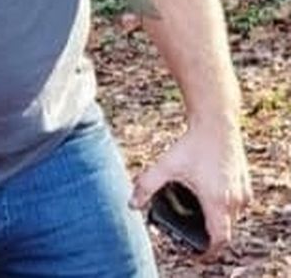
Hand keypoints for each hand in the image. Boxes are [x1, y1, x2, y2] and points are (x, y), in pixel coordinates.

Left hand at [131, 119, 250, 256]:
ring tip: (195, 212)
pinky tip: (206, 197)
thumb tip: (132, 205)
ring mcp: (242, 192)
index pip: (219, 239)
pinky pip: (236, 205)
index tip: (196, 253)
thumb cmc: (192, 145)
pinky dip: (224, 207)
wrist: (216, 123)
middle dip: (207, 233)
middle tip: (189, 229)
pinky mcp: (245, 184)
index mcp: (217, 202)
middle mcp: (235, 201)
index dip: (209, 251)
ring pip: (232, 218)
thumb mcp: (166, 166)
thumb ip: (147, 185)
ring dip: (216, 219)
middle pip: (225, 230)